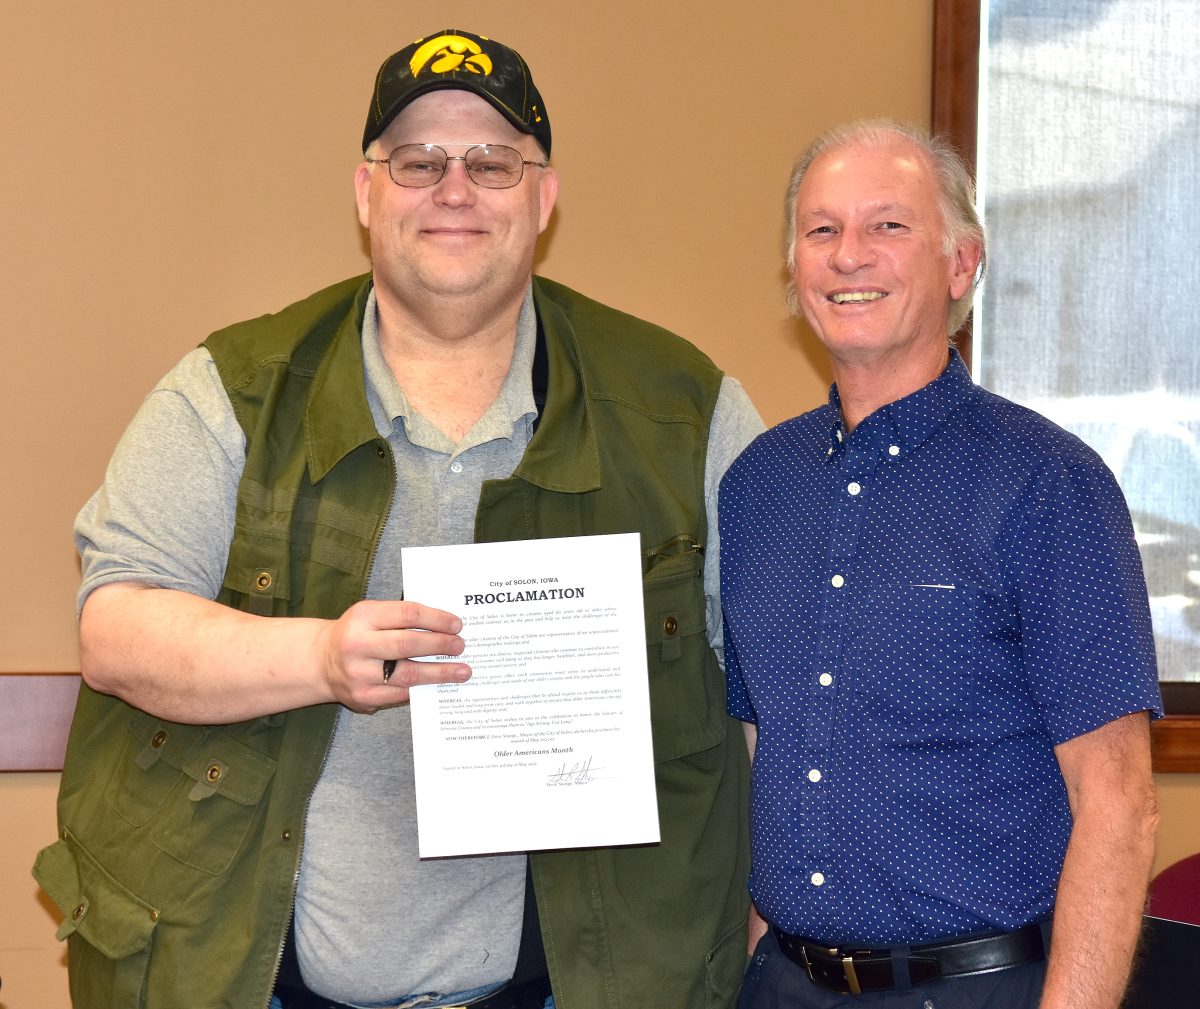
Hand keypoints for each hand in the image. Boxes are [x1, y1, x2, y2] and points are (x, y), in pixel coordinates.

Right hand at [317, 599, 469, 712]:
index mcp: (363, 617)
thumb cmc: (356, 633)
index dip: (436, 619)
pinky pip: (401, 694)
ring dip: (439, 673)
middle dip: (440, 645)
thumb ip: (401, 617)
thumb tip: (446, 626)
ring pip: (408, 674)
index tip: (457, 624)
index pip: (407, 614)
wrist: (321, 662)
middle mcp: (357, 645)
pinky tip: (438, 685)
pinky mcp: (363, 697)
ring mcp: (359, 674)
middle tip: (460, 646)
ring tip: (462, 671)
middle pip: (408, 644)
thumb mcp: (371, 614)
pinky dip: (422, 688)